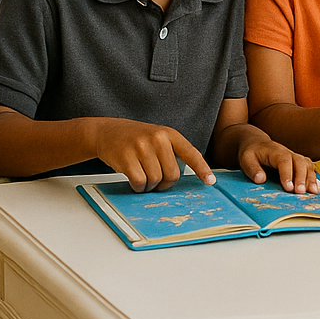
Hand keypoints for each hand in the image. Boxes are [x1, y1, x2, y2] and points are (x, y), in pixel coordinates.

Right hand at [92, 119, 212, 191]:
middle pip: (172, 174)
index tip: (210, 181)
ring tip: (143, 178)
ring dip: (150, 186)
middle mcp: (158, 139)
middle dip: (165, 184)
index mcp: (170, 134)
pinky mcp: (126, 158)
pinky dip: (138, 187)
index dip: (202, 169)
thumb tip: (181, 176)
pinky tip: (135, 182)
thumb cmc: (137, 138)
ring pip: (155, 180)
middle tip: (157, 182)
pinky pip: (139, 182)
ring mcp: (142, 147)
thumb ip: (172, 152)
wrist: (108, 131)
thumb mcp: (159, 137)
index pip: (191, 153)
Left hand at [238, 135, 318, 192]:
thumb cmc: (252, 153)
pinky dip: (313, 178)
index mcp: (276, 151)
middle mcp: (288, 153)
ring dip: (310, 178)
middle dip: (301, 178)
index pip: (284, 161)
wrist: (257, 144)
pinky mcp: (298, 163)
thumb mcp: (246, 159)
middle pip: (299, 163)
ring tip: (312, 192)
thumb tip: (260, 179)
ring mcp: (295, 157)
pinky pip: (309, 168)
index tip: (288, 188)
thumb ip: (252, 169)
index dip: (287, 174)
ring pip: (307, 165)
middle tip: (300, 192)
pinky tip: (314, 189)